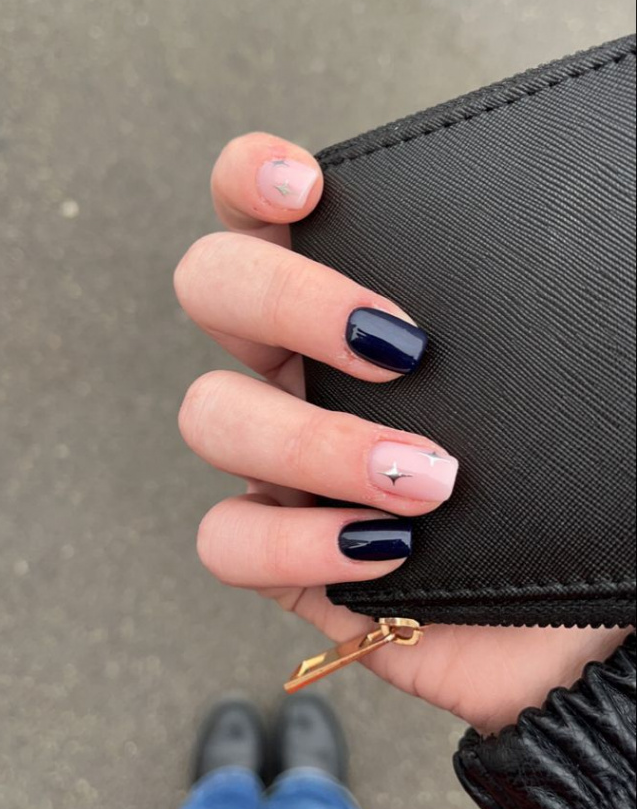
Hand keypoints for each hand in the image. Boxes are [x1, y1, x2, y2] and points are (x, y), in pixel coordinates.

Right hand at [175, 132, 627, 733]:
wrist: (588, 627)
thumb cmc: (587, 489)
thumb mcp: (595, 374)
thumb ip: (583, 299)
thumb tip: (614, 230)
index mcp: (354, 306)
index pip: (261, 213)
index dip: (252, 181)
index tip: (308, 189)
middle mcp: (300, 368)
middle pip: (213, 287)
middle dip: (288, 300)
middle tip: (398, 346)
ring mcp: (281, 462)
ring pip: (211, 415)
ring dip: (316, 439)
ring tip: (429, 478)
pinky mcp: (282, 555)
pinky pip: (227, 540)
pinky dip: (298, 542)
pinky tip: (387, 550)